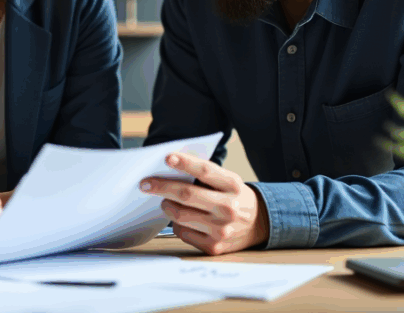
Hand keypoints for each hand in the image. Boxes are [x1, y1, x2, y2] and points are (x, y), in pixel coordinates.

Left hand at [140, 153, 268, 254]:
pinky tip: (181, 219)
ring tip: (165, 202)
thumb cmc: (233, 197)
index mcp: (233, 186)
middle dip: (161, 187)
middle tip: (144, 184)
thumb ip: (205, 175)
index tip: (166, 158)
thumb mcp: (228, 181)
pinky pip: (183, 233)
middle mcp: (229, 208)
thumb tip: (169, 168)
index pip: (205, 171)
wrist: (258, 225)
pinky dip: (177, 224)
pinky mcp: (214, 247)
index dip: (185, 163)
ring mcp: (222, 230)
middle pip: (187, 194)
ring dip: (167, 206)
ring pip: (180, 215)